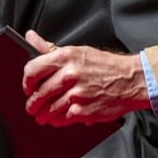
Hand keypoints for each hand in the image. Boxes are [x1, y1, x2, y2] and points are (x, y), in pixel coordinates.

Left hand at [22, 30, 150, 125]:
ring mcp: (76, 94)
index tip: (28, 88)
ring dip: (42, 115)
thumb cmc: (105, 66)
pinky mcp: (83, 111)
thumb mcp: (78, 51)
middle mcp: (70, 75)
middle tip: (32, 107)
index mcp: (66, 57)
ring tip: (42, 115)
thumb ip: (50, 48)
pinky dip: (57, 120)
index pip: (32, 70)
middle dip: (32, 104)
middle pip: (38, 94)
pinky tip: (58, 118)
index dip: (26, 82)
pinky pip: (61, 119)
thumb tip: (30, 37)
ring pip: (48, 109)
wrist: (131, 80)